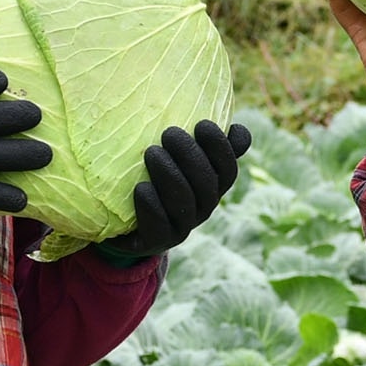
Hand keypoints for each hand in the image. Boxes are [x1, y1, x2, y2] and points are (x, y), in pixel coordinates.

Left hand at [96, 119, 251, 263]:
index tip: (202, 124)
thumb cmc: (156, 177)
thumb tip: (237, 127)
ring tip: (151, 152)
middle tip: (169, 133)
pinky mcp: (158, 240)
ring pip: (185, 203)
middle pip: (207, 183)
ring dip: (170, 175)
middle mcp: (202, 207)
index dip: (220, 147)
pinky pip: (160, 226)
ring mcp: (182, 226)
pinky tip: (141, 188)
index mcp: (212, 185)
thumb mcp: (178, 157)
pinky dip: (152, 206)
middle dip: (190, 155)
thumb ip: (203, 142)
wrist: (128, 223)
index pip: (227, 169)